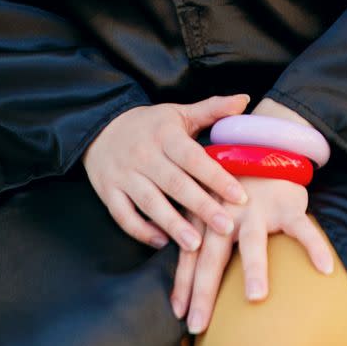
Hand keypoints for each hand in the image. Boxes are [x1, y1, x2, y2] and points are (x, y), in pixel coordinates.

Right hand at [80, 94, 252, 251]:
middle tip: (227, 227)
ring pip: (150, 202)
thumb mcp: (180, 113)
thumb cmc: (152, 125)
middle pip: (175, 183)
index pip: (193, 158)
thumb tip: (244, 100)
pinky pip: (123, 214)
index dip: (216, 177)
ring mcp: (124, 174)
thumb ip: (212, 109)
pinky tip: (161, 242)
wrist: (102, 126)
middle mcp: (144, 154)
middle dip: (202, 207)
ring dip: (173, 224)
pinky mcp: (108, 191)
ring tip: (195, 245)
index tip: (240, 196)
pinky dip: (141, 230)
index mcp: (165, 134)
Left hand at [170, 175, 334, 335]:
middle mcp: (227, 211)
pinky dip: (314, 246)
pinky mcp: (287, 205)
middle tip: (198, 324)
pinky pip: (302, 228)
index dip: (183, 283)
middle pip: (213, 253)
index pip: (190, 253)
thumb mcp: (210, 208)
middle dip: (204, 289)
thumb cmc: (233, 190)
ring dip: (253, 267)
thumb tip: (181, 287)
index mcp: (206, 214)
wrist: (264, 148)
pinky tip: (325, 268)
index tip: (178, 314)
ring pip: (254, 240)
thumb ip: (198, 239)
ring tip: (255, 297)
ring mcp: (258, 208)